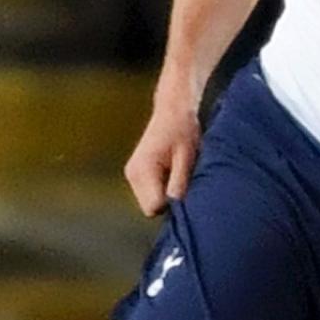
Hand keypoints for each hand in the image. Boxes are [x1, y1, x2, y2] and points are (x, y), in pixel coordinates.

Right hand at [123, 97, 201, 215]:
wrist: (174, 110)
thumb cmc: (183, 130)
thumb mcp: (186, 158)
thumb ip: (179, 184)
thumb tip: (177, 208)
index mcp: (143, 170)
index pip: (154, 208)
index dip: (173, 206)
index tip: (186, 191)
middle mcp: (133, 174)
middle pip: (151, 209)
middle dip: (169, 202)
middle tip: (185, 181)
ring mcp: (132, 175)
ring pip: (150, 203)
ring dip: (166, 195)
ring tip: (179, 173)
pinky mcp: (137, 174)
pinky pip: (150, 194)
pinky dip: (162, 189)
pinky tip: (172, 173)